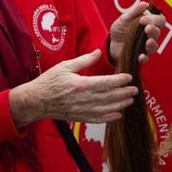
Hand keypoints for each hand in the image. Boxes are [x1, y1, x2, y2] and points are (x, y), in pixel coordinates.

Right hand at [8, 50, 137, 127]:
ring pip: (106, 109)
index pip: (105, 83)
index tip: (129, 77)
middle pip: (109, 97)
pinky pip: (97, 119)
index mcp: (80, 85)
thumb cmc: (48, 82)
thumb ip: (84, 60)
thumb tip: (98, 52)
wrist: (36, 101)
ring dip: (120, 105)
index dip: (119, 81)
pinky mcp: (79, 117)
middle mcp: (83, 99)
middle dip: (124, 93)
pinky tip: (118, 115)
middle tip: (135, 90)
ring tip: (130, 100)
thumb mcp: (65, 66)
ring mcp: (81, 110)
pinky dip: (109, 118)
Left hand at [109, 1, 166, 63]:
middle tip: (147, 28)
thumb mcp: (124, 18)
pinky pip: (145, 59)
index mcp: (148, 24)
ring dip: (152, 44)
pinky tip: (141, 56)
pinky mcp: (139, 56)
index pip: (160, 21)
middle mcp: (149, 36)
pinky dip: (144, 58)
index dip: (155, 19)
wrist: (110, 42)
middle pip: (158, 33)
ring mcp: (145, 47)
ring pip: (154, 46)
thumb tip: (144, 4)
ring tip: (148, 42)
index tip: (143, 19)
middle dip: (154, 30)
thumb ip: (134, 12)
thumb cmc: (120, 29)